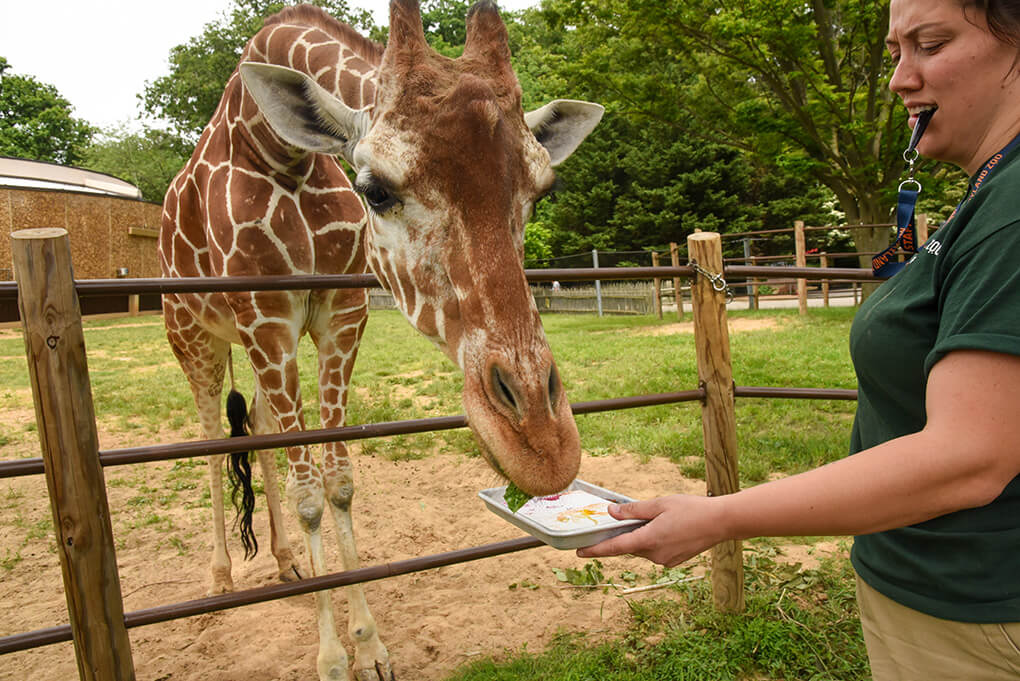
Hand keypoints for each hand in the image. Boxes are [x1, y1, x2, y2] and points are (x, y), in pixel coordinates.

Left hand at [576, 494, 725, 566]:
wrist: (722, 522)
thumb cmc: (692, 509)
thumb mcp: (659, 504)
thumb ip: (633, 510)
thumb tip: (611, 512)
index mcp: (649, 540)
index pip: (615, 548)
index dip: (596, 551)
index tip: (579, 552)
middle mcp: (655, 555)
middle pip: (630, 546)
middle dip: (624, 534)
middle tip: (622, 519)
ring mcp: (666, 560)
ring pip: (643, 548)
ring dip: (641, 535)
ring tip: (655, 518)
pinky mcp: (675, 560)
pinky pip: (655, 551)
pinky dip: (653, 540)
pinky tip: (665, 527)